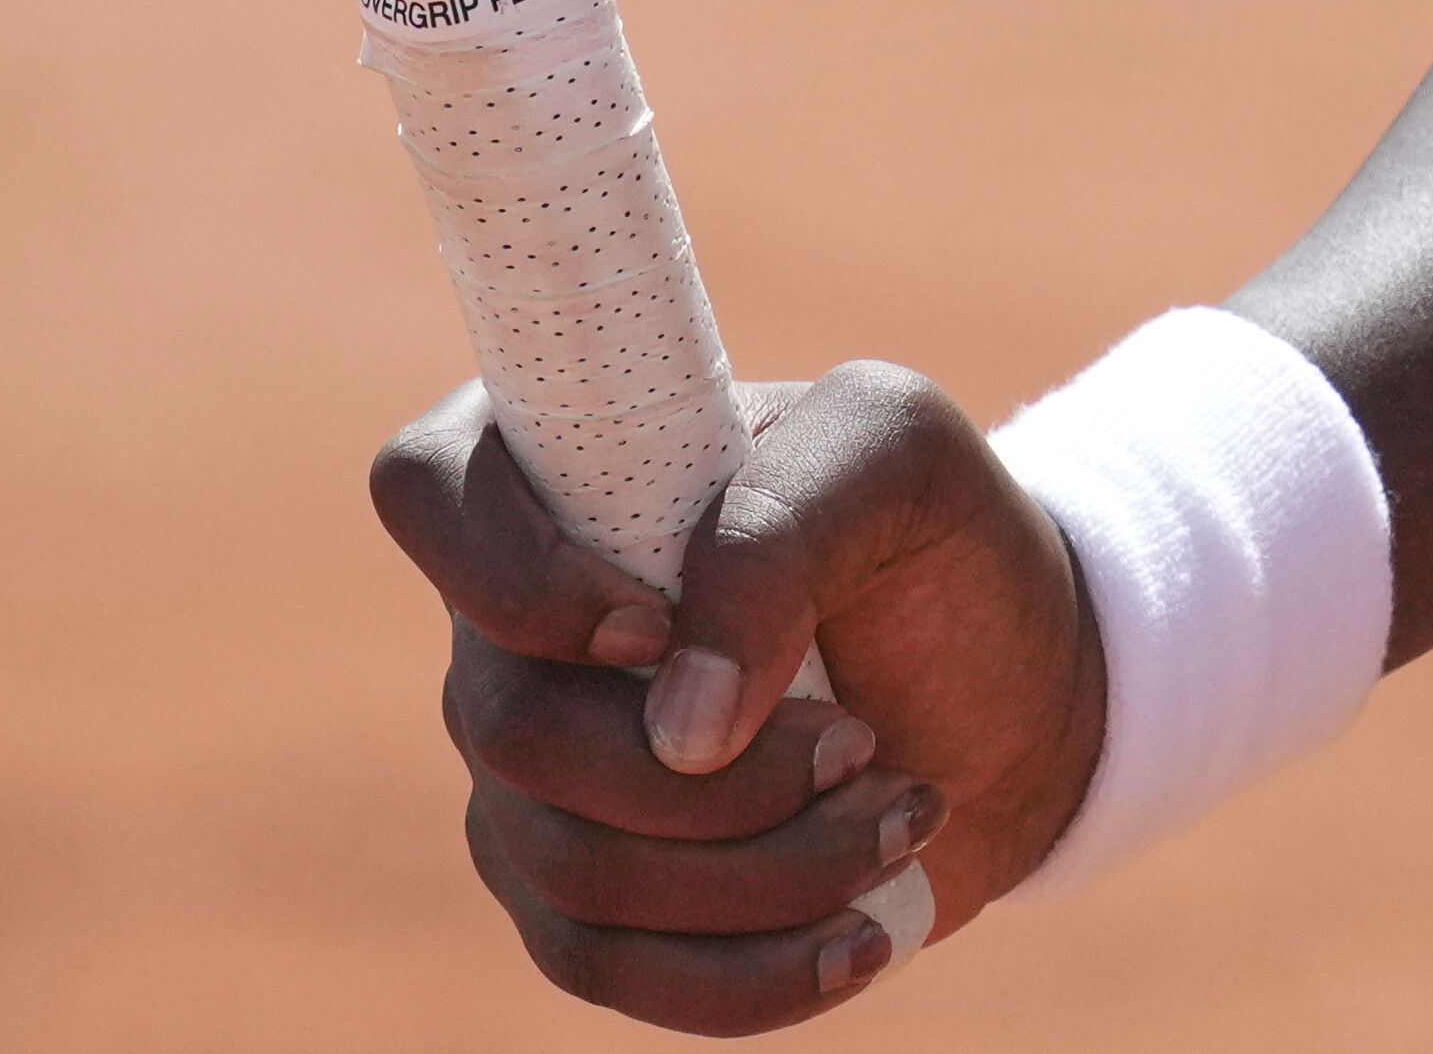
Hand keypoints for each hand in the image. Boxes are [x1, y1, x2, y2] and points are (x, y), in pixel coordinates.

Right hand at [377, 362, 1106, 1026]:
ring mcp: (530, 782)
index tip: (653, 628)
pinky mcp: (584, 904)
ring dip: (770, 869)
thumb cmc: (935, 543)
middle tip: (864, 742)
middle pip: (519, 733)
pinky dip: (753, 973)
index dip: (512, 576)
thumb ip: (784, 526)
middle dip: (720, 771)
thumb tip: (680, 730)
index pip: (425, 485)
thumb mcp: (898, 459)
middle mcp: (512, 636)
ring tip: (906, 815)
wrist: (1008, 690)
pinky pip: (616, 971)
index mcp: (564, 478)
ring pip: (579, 872)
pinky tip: (864, 938)